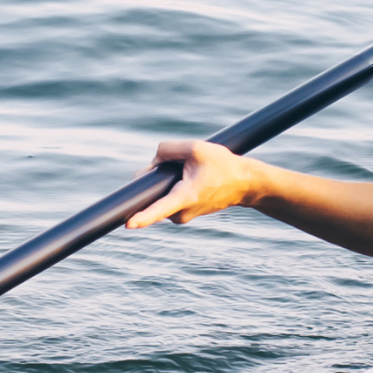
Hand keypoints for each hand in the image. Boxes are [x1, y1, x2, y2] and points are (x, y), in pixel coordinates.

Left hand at [127, 137, 263, 228]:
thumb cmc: (223, 166)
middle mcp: (181, 213)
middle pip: (154, 192)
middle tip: (183, 165)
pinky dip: (174, 186)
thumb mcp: (196, 147)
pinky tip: (194, 180)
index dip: (142, 217)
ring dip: (169, 181)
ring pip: (161, 194)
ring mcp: (182, 216)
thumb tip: (151, 164)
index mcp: (185, 197)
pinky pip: (169, 198)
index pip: (159, 209)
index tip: (128, 225)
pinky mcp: (183, 215)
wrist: (244, 184)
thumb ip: (167, 150)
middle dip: (158, 176)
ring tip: (194, 173)